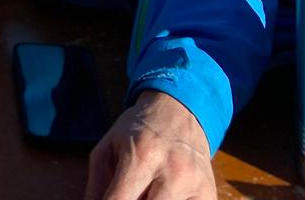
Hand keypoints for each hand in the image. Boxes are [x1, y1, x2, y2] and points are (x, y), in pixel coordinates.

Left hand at [86, 91, 214, 199]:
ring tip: (143, 193)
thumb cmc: (138, 131)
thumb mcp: (108, 147)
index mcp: (141, 156)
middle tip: (127, 194)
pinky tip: (160, 195)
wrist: (179, 112)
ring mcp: (195, 185)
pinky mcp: (208, 195)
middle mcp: (172, 171)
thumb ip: (96, 185)